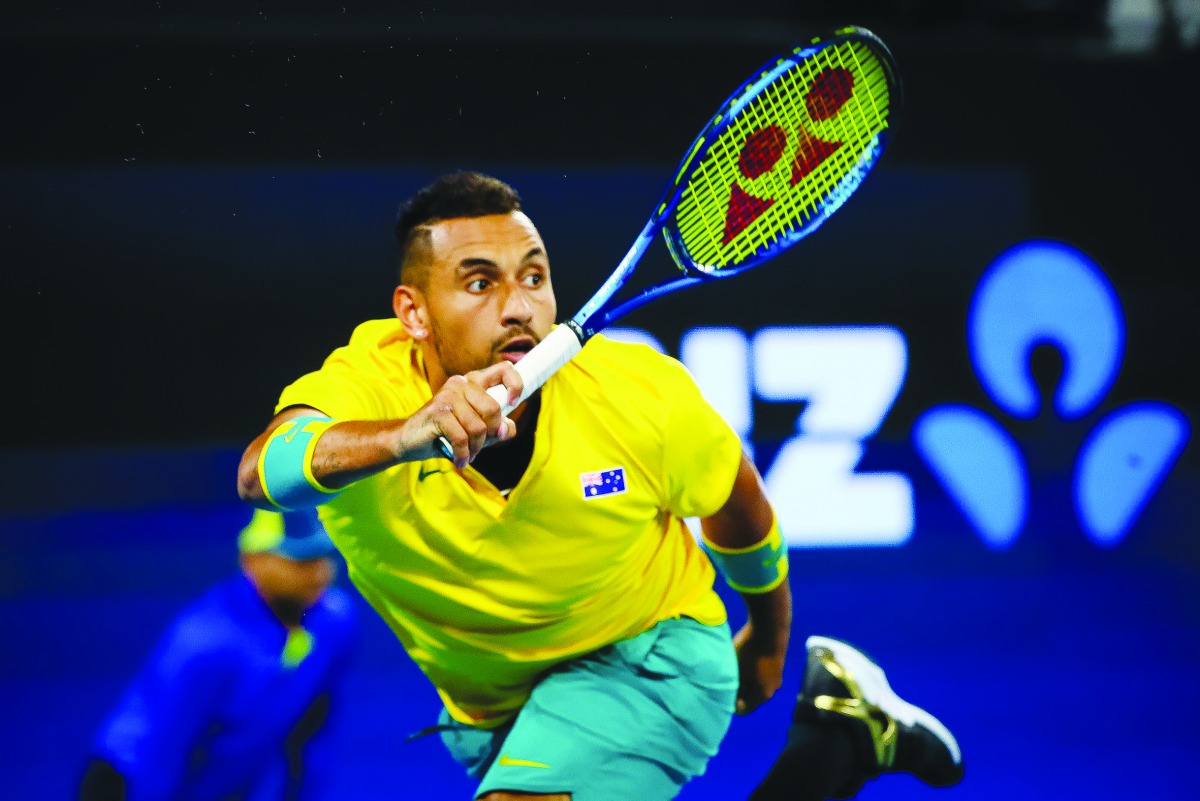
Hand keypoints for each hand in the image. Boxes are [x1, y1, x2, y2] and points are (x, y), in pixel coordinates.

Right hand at [399, 362, 522, 467]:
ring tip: (467, 454)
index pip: (504, 369)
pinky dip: (463, 454)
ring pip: (478, 427)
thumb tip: (506, 429)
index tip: (513, 403)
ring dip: (475, 448)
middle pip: (493, 409)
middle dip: (491, 435)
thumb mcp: (478, 431)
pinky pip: (462, 437)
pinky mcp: (437, 411)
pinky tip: (459, 460)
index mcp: (473, 381)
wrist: (410, 440)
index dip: (516, 386)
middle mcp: (461, 383)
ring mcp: (448, 395)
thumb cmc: (447, 434)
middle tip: (479, 446)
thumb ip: (498, 428)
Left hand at [732, 620, 786, 714]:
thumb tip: (726, 695)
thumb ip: (732, 687)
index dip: (730, 704)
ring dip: (745, 678)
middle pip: (751, 697)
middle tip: (724, 679)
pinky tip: (743, 658)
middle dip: (738, 691)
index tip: (720, 693)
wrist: (770, 627)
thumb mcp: (736, 671)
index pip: (744, 709)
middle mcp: (773, 688)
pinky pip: (761, 672)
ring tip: (733, 667)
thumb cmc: (749, 651)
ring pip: (756, 683)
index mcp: (763, 695)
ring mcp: (777, 675)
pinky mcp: (777, 663)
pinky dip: (752, 669)